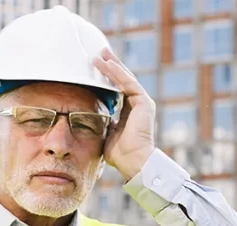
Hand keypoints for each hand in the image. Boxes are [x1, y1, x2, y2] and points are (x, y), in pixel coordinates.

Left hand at [92, 47, 155, 180]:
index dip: (108, 77)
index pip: (118, 89)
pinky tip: (108, 65)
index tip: (97, 67)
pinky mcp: (143, 102)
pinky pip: (129, 83)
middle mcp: (138, 104)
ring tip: (101, 54)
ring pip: (126, 78)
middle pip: (123, 80)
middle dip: (111, 66)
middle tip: (100, 53)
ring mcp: (142, 102)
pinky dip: (118, 73)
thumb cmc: (120, 153)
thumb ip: (103, 123)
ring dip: (113, 66)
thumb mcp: (107, 133)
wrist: (133, 161)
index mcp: (130, 111)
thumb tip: (92, 117)